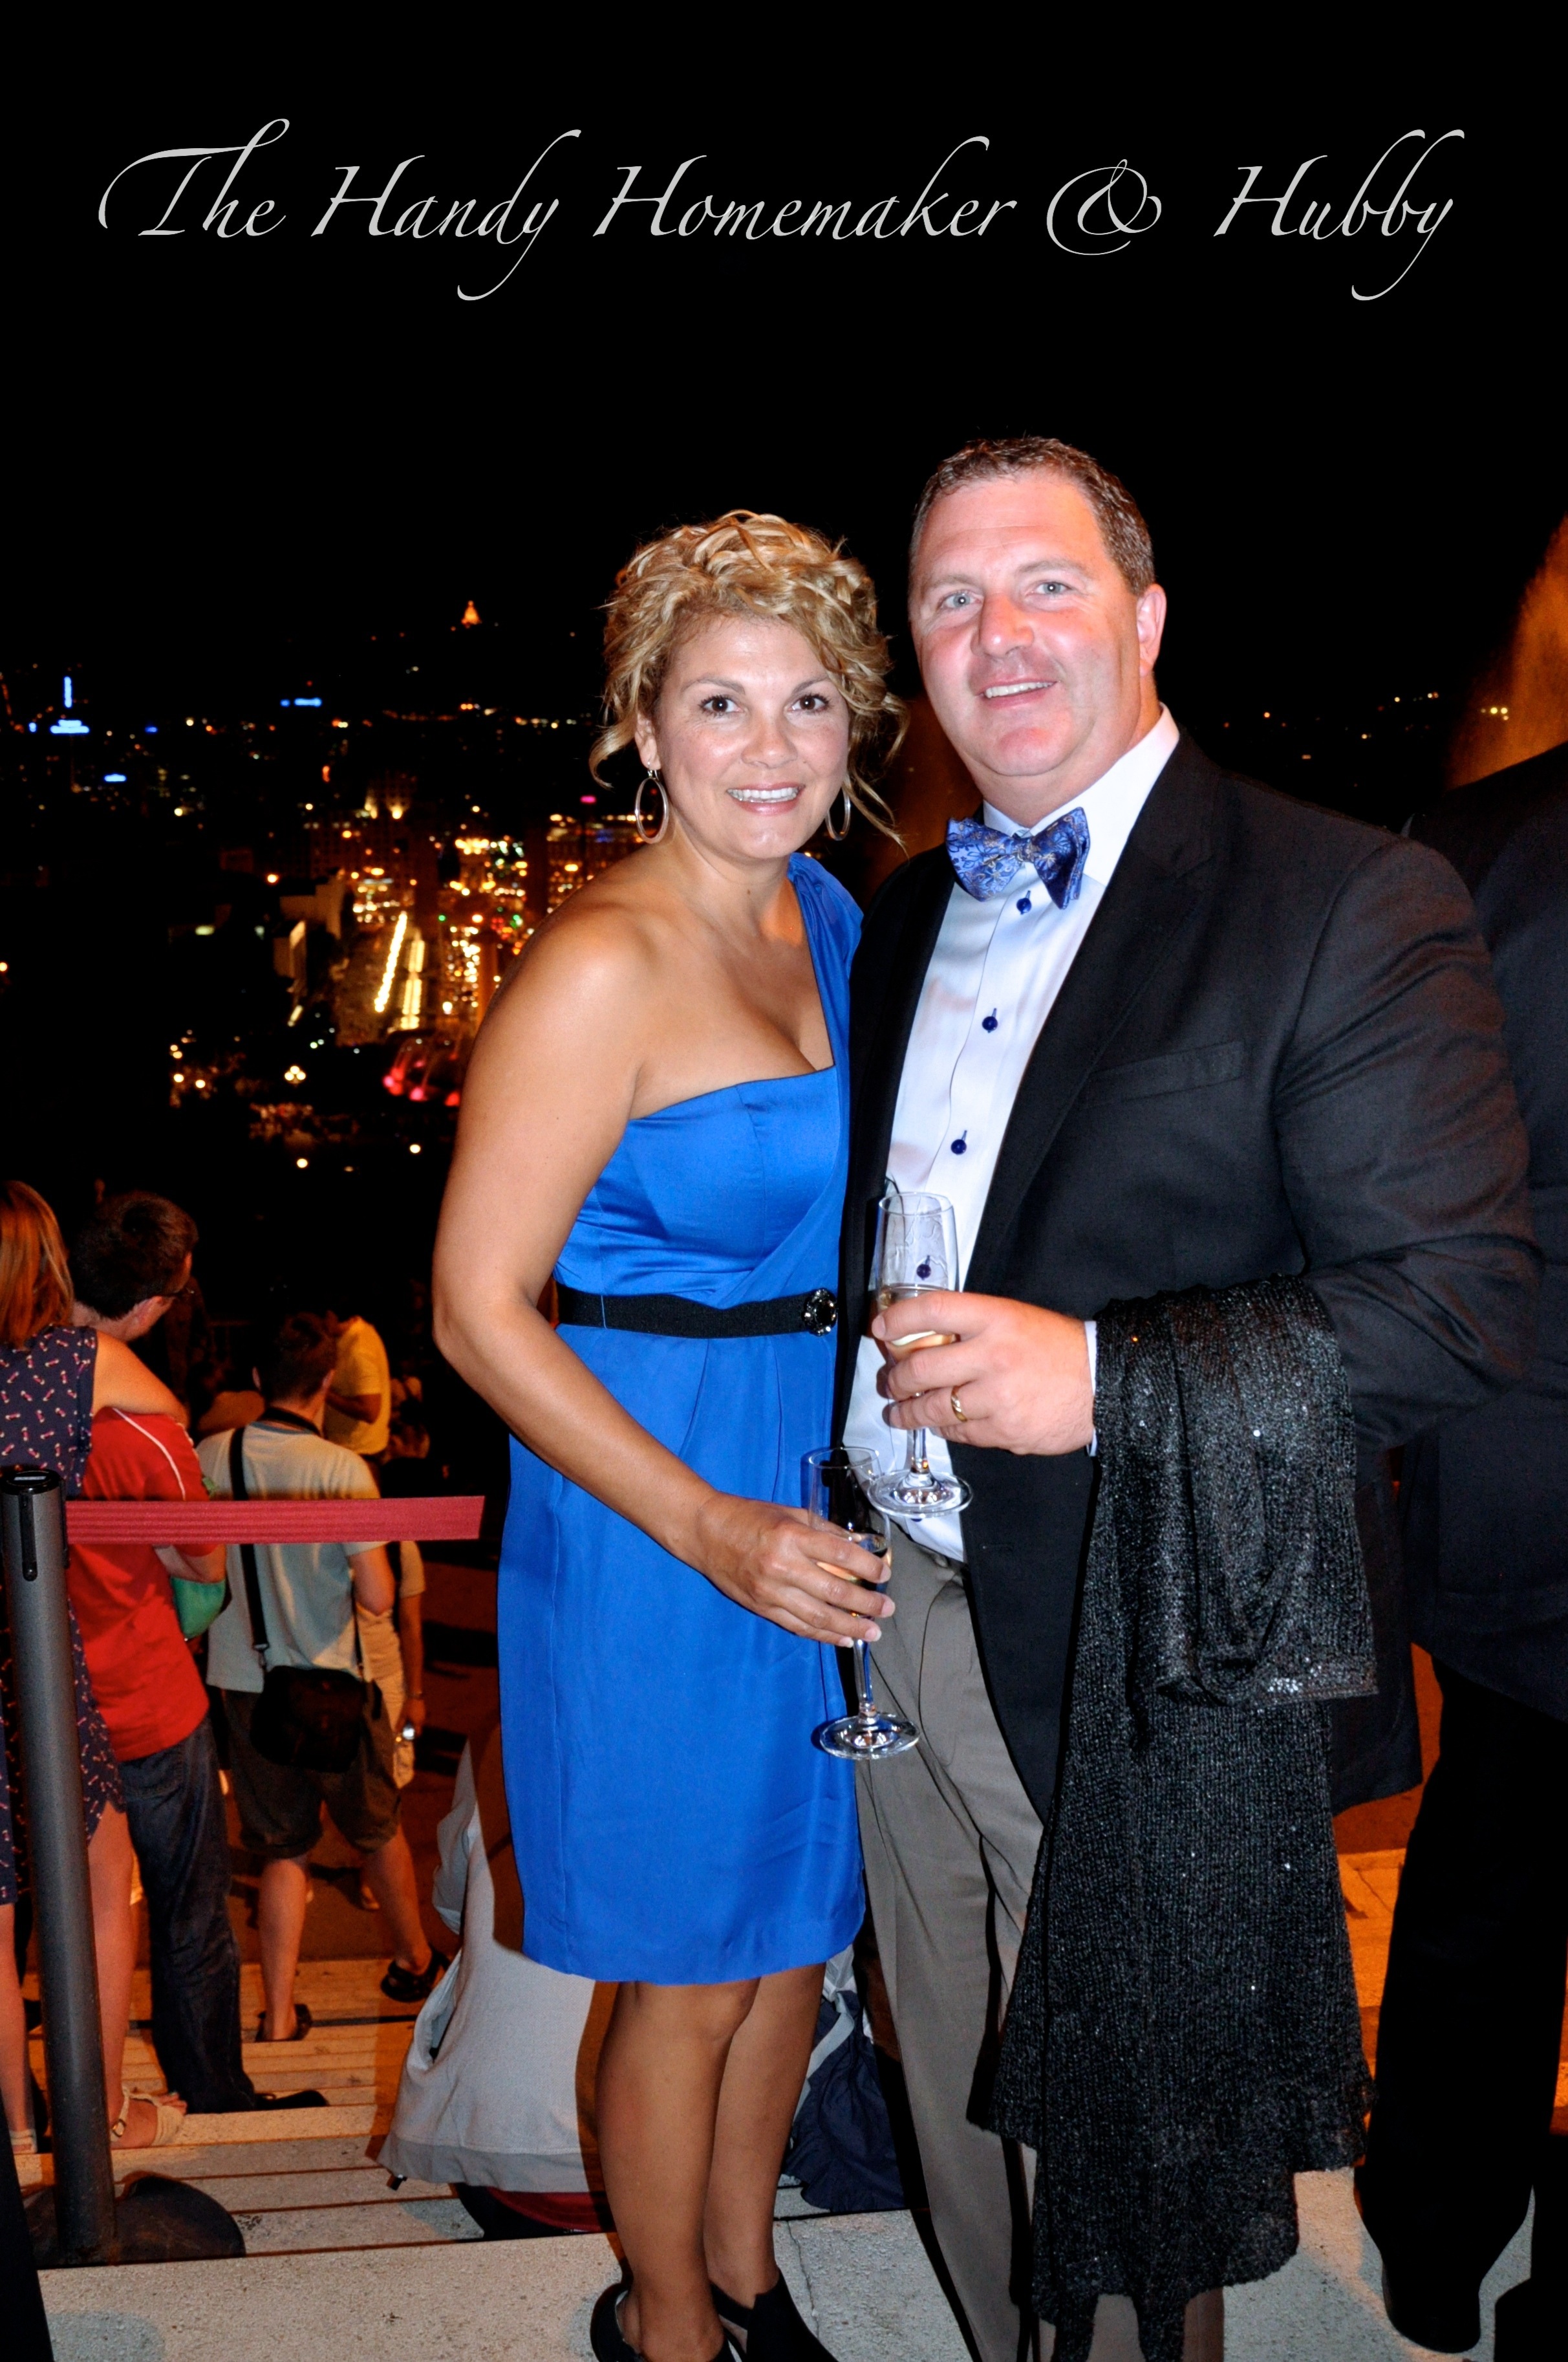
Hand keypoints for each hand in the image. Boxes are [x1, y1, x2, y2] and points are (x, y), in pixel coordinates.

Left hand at [402, 1695, 427, 1736]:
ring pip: (421, 1722)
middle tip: (409, 1726)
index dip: (415, 1735)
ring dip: (417, 1723)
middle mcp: (423, 1720)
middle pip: (420, 1728)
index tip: (410, 1734)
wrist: (415, 1696)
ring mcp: (425, 1715)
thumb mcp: (403, 1715)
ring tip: (411, 1719)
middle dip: (415, 1728)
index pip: (419, 1733)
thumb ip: (400, 1724)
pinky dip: (418, 1718)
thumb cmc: (409, 1706)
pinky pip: (422, 1717)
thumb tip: (396, 1731)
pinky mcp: (425, 1711)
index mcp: (418, 1723)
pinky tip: (414, 1714)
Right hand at [687, 1492, 894, 1645]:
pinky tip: (842, 1639)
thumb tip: (859, 1546)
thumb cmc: (749, 1517)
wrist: (705, 1533)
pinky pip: (798, 1626)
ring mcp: (771, 1591)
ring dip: (850, 1627)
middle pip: (835, 1590)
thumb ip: (825, 1531)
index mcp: (792, 1537)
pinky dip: (823, 1635)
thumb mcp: (791, 1514)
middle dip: (867, 1604)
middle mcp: (783, 1566)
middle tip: (887, 1609)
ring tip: (873, 1633)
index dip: (868, 1566)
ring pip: (819, 1616)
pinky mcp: (762, 1607)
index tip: (885, 1574)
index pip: (841, 1554)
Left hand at [874, 1290, 1093, 1455]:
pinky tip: (940, 1424)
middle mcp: (993, 1355)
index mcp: (995, 1318)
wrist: (1103, 1382)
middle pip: (920, 1367)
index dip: (898, 1319)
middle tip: (888, 1383)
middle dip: (894, 1379)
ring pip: (933, 1407)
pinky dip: (944, 1429)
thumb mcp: (1013, 1318)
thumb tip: (917, 1339)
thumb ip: (971, 1326)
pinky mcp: (1005, 1430)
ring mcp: (998, 1396)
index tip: (880, 1328)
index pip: (932, 1310)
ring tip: (898, 1413)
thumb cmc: (1056, 1348)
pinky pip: (959, 1433)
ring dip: (907, 1412)